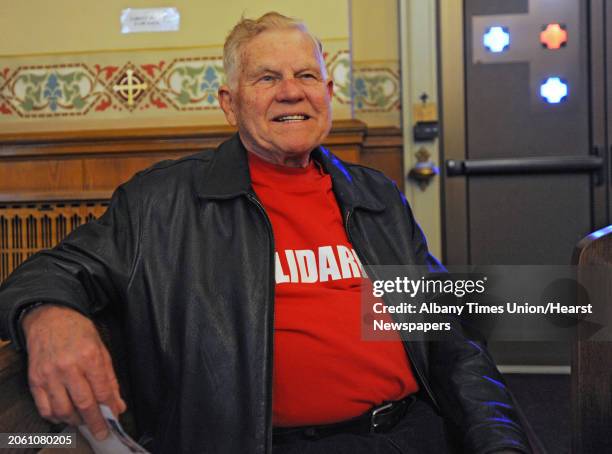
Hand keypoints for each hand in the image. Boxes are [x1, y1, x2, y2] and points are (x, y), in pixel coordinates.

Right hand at [22, 305, 126, 439]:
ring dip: (76, 420)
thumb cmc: (78, 331)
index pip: (102, 390)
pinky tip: (65, 415)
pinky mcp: (35, 379)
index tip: (115, 419)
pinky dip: (56, 416)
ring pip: (64, 409)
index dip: (110, 408)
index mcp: (89, 357)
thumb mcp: (101, 348)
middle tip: (102, 432)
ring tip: (84, 421)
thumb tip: (118, 403)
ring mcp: (49, 374)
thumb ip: (110, 378)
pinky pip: (45, 407)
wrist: (50, 318)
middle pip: (84, 403)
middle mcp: (68, 367)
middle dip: (95, 422)